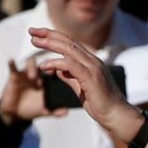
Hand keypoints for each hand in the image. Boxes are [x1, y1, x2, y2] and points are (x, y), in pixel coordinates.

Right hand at [0, 59, 64, 124]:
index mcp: (48, 81)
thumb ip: (55, 111)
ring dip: (32, 68)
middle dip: (48, 67)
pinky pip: (13, 68)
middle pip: (45, 64)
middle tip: (49, 74)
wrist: (15, 112)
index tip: (62, 75)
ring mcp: (26, 74)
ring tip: (33, 76)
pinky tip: (11, 61)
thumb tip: (66, 112)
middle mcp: (39, 74)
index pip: (56, 71)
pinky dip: (12, 64)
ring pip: (30, 63)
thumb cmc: (31, 108)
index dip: (60, 71)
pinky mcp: (15, 76)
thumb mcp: (44, 110)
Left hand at [28, 28, 141, 143]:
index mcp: (90, 62)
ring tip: (34, 42)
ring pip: (69, 49)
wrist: (116, 115)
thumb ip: (69, 76)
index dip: (53, 37)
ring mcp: (92, 67)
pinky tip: (43, 66)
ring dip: (50, 44)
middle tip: (32, 31)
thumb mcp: (80, 87)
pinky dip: (56, 63)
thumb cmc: (100, 103)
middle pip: (68, 42)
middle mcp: (92, 61)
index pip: (70, 44)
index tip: (38, 36)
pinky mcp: (91, 77)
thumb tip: (57, 69)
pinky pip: (70, 65)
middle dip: (49, 35)